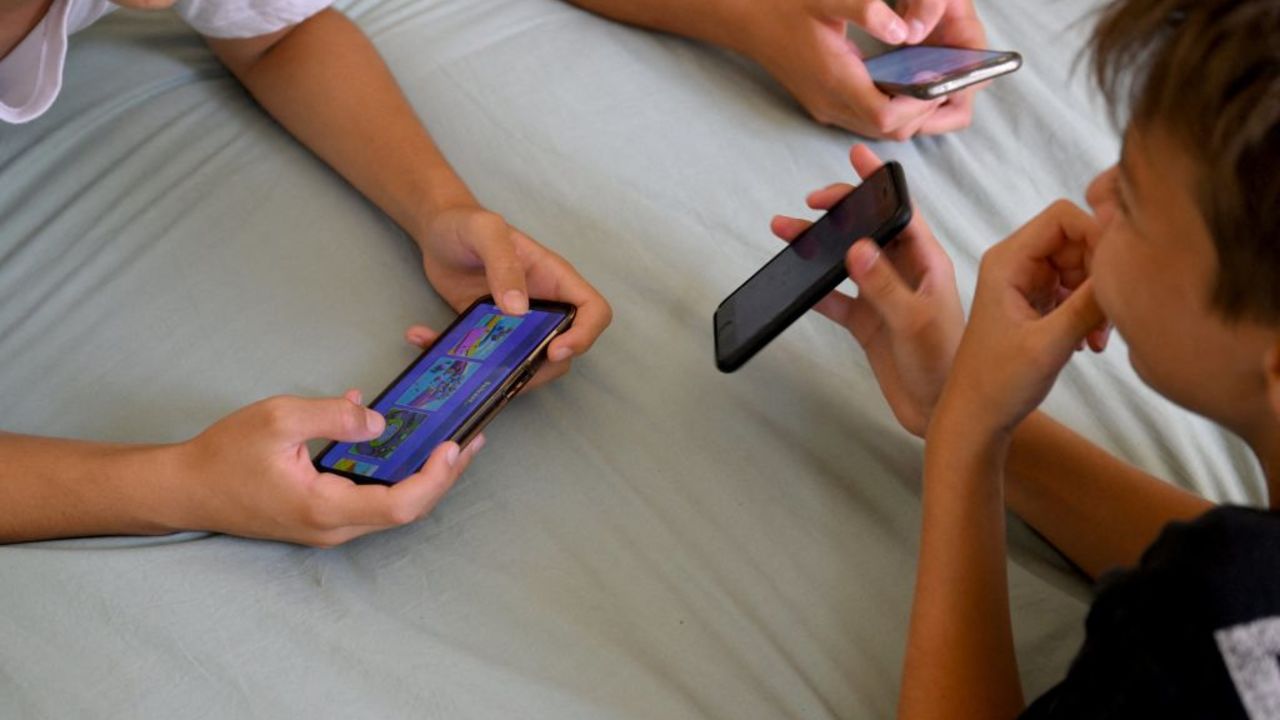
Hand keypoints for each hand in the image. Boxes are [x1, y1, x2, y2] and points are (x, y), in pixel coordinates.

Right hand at [173, 392, 483, 546]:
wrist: (185, 490)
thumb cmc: (224, 455)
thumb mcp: (277, 418)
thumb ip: (332, 416)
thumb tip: (377, 419)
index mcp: (325, 507)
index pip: (400, 504)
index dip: (436, 478)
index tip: (455, 446)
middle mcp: (333, 527)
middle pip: (406, 510)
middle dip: (443, 477)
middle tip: (471, 441)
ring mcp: (329, 527)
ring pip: (392, 508)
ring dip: (425, 478)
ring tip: (452, 445)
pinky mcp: (323, 518)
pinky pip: (371, 500)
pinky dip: (396, 475)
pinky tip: (406, 445)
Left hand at [415, 204, 612, 386]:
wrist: (436, 230)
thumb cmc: (467, 223)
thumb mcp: (486, 232)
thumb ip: (504, 264)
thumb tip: (519, 309)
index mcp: (554, 279)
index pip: (593, 311)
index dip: (584, 335)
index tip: (555, 350)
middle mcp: (542, 305)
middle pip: (563, 349)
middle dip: (539, 369)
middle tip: (506, 373)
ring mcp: (516, 324)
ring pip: (527, 363)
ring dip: (497, 373)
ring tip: (460, 366)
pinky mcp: (488, 334)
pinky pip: (485, 358)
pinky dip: (456, 358)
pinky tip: (422, 337)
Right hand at [735, 0, 987, 137]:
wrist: (745, 19)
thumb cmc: (784, 5)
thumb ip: (867, 9)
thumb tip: (903, 31)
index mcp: (835, 81)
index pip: (888, 116)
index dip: (920, 104)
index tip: (940, 80)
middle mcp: (831, 104)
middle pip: (890, 131)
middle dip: (924, 112)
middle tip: (948, 81)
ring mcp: (827, 109)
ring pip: (880, 130)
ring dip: (910, 113)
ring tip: (933, 82)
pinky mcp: (825, 106)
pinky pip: (867, 121)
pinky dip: (892, 109)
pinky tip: (904, 83)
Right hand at [771, 145, 963, 435]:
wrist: (943, 413)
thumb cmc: (947, 366)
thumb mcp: (916, 322)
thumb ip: (884, 285)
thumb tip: (855, 247)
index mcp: (927, 262)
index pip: (900, 210)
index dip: (878, 184)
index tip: (856, 158)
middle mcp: (905, 274)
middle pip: (867, 228)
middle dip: (840, 210)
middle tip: (813, 202)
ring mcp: (883, 298)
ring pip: (845, 260)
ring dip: (818, 245)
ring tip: (785, 230)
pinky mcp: (867, 323)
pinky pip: (835, 298)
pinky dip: (815, 288)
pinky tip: (796, 283)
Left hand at [934, 201, 1108, 437]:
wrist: (977, 419)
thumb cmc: (999, 383)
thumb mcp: (1050, 342)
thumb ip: (1090, 302)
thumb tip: (1127, 267)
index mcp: (1006, 261)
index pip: (1063, 217)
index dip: (1097, 234)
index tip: (1119, 272)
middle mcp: (1015, 265)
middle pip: (1078, 240)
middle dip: (1101, 273)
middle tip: (1109, 315)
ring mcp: (1026, 284)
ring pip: (1082, 267)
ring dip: (1099, 298)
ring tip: (1096, 338)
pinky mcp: (1036, 304)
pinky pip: (1076, 291)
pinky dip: (1090, 313)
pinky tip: (1089, 345)